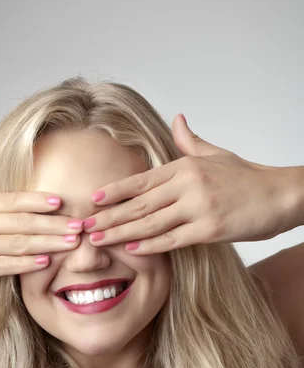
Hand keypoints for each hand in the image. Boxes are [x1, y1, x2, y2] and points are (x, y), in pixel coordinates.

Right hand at [0, 147, 81, 289]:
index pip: (12, 200)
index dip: (38, 201)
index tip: (62, 202)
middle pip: (21, 221)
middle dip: (54, 224)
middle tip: (80, 225)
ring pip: (15, 243)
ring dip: (46, 243)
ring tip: (71, 244)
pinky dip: (22, 264)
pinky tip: (43, 263)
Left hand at [82, 114, 291, 253]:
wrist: (282, 194)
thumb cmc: (248, 177)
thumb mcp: (216, 154)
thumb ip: (190, 141)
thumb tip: (177, 119)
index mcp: (185, 166)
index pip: (142, 179)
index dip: (116, 190)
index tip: (94, 199)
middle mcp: (188, 184)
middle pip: (139, 203)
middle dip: (109, 216)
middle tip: (85, 227)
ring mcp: (198, 206)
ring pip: (150, 222)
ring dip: (121, 233)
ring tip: (98, 240)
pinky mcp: (210, 228)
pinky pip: (173, 239)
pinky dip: (151, 245)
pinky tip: (131, 248)